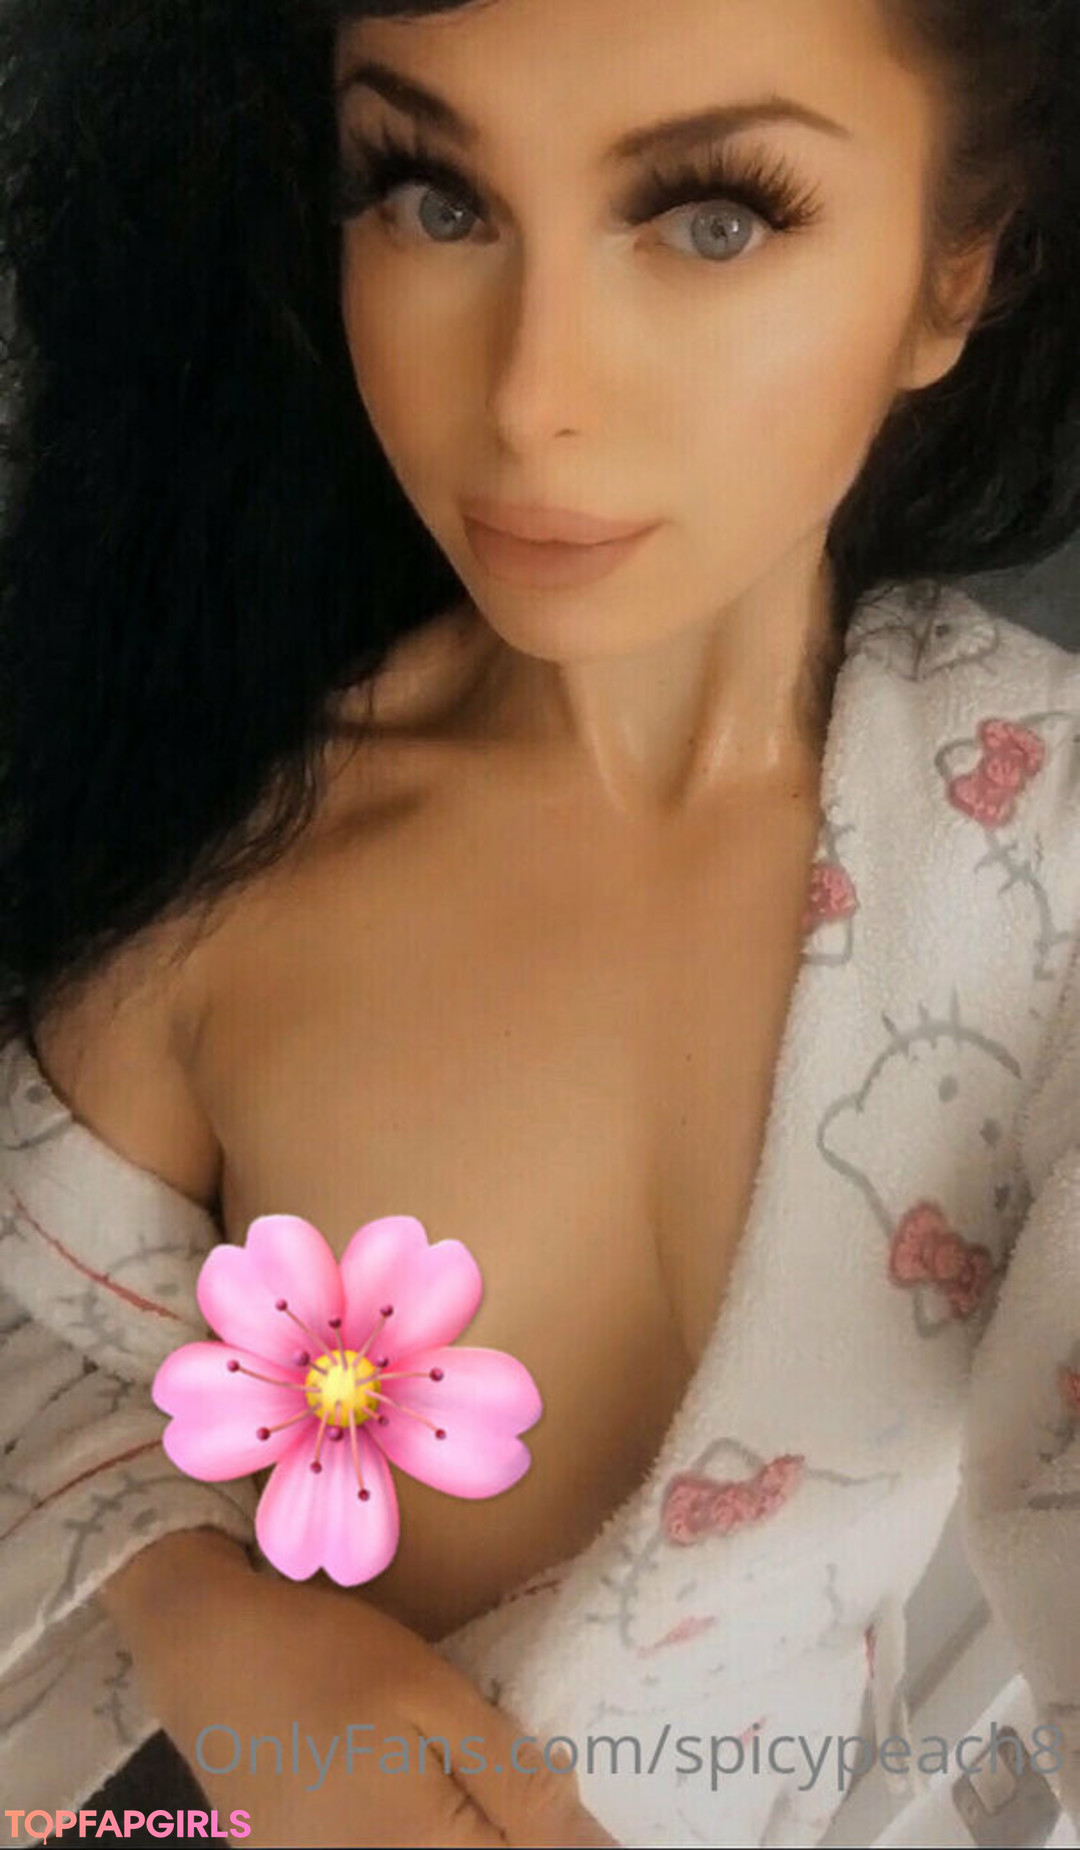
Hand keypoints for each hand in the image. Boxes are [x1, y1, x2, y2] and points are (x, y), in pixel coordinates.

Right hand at [106, 1533, 620, 1848]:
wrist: (206, 1653)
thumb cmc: (329, 1660)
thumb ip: (512, 1781)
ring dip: (479, 1831)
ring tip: (493, 1788)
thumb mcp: (435, 1699)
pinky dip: (424, 1834)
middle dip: (524, 1833)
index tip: (602, 1810)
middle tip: (555, 1794)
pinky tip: (432, 1800)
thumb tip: (587, 1840)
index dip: (576, 1838)